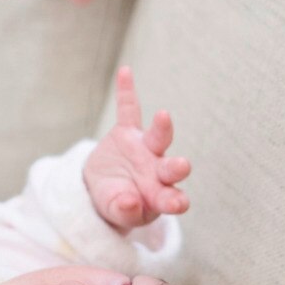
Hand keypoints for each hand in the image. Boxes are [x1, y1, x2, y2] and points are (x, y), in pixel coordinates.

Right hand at [82, 66, 190, 230]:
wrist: (102, 186)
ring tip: (163, 116)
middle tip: (182, 165)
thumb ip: (124, 210)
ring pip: (158, 137)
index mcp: (159, 195)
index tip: (178, 203)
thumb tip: (129, 201)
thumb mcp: (117, 211)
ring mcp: (144, 149)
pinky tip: (125, 72)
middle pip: (170, 168)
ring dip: (162, 127)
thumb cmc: (118, 203)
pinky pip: (128, 109)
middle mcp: (157, 170)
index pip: (172, 198)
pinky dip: (126, 92)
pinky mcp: (127, 132)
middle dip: (176, 166)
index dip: (175, 201)